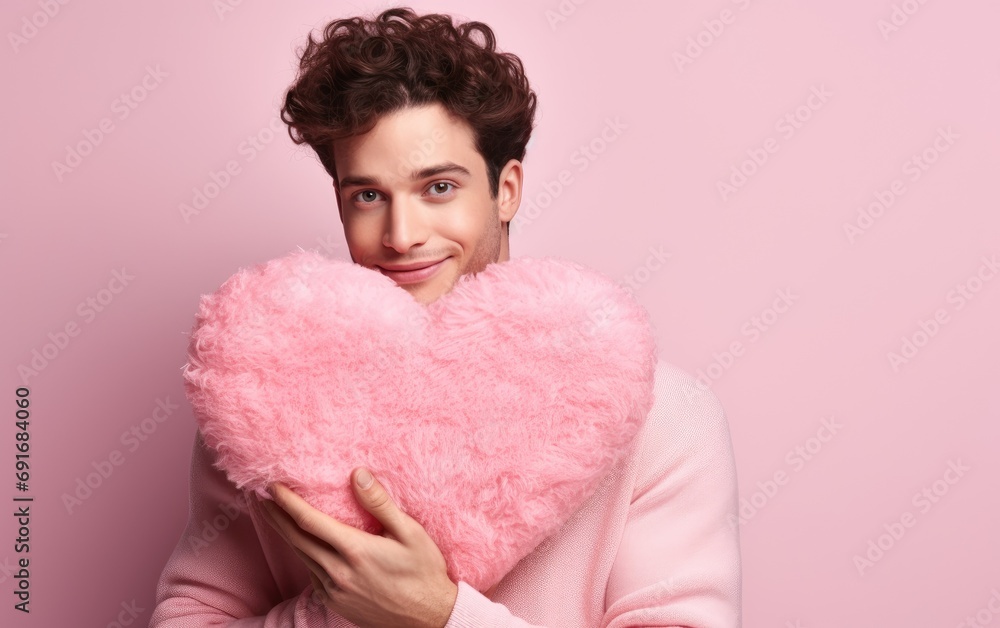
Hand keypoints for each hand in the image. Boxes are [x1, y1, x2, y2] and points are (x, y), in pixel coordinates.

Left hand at [258, 468, 458, 627]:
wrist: (429, 617)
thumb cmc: (423, 571)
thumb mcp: (410, 532)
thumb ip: (380, 503)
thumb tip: (357, 474)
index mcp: (355, 551)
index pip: (310, 521)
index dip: (288, 502)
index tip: (273, 486)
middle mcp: (338, 572)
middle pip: (297, 539)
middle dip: (276, 516)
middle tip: (260, 497)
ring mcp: (335, 590)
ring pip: (302, 557)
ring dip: (285, 534)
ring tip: (275, 516)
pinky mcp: (335, 602)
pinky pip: (312, 574)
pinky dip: (303, 555)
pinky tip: (303, 545)